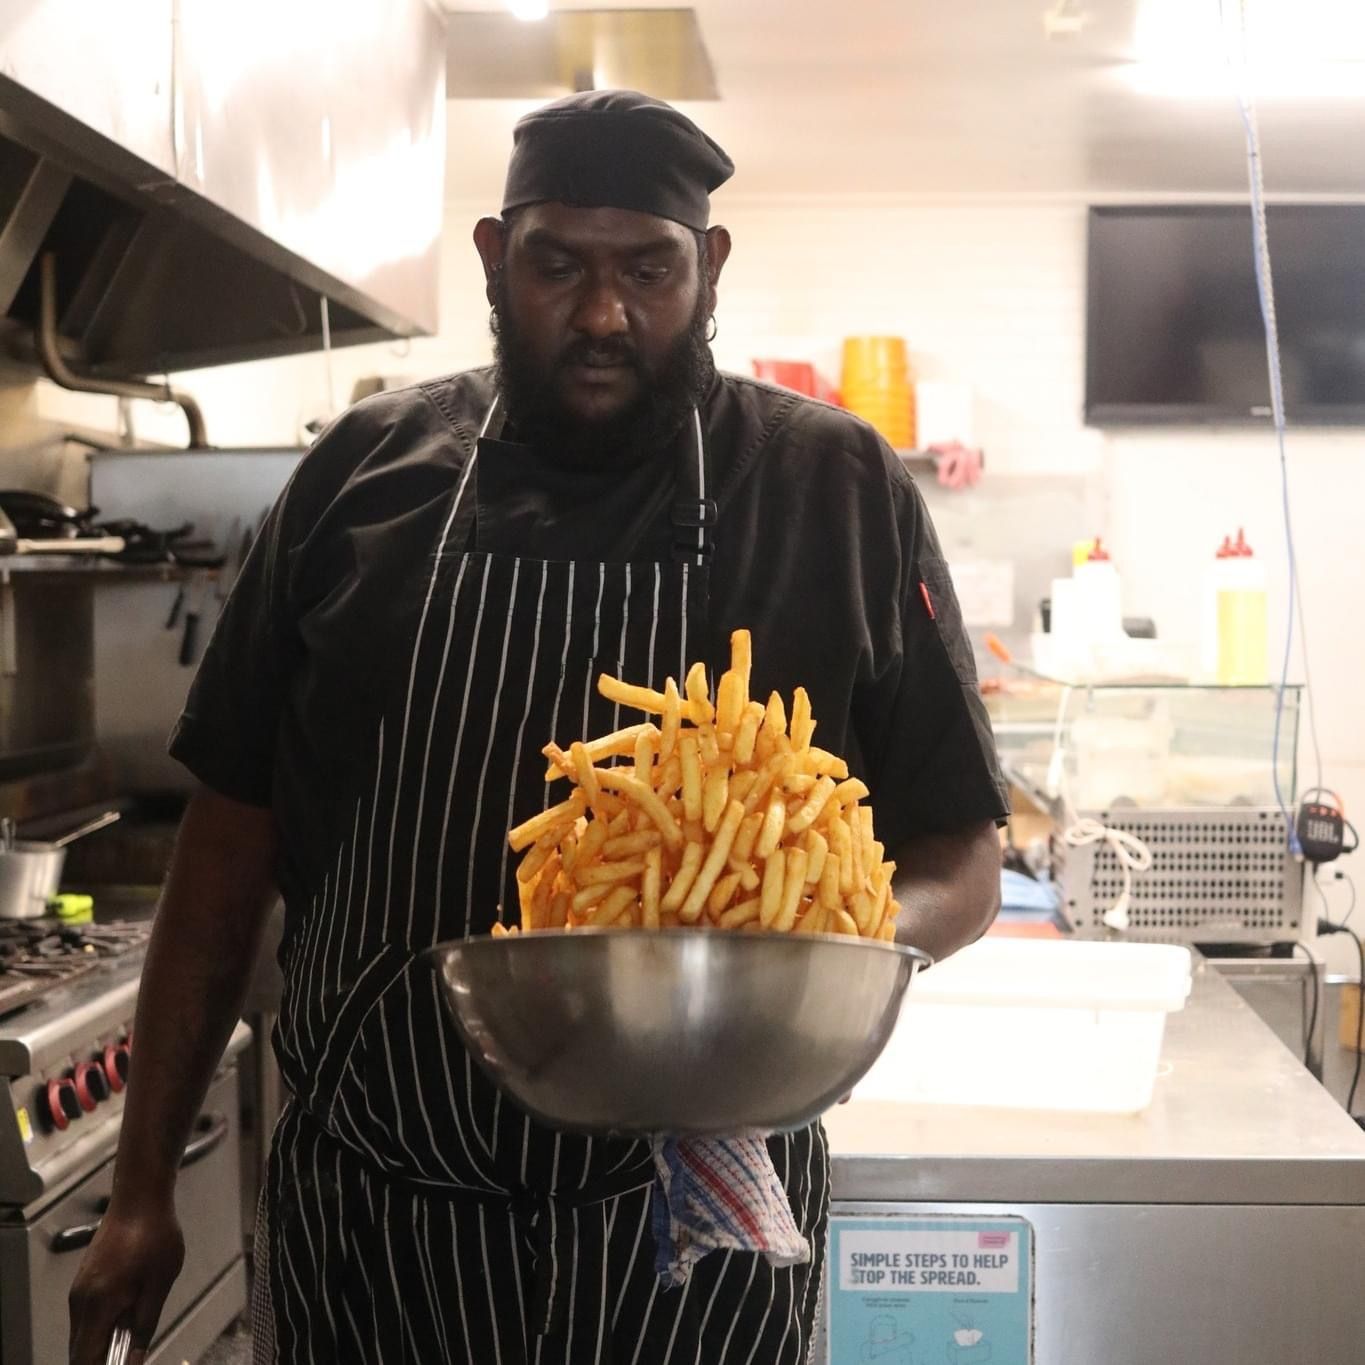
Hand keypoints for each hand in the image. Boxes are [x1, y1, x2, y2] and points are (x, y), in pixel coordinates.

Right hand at [68, 1202, 184, 1364]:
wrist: (139, 1198)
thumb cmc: (154, 1235)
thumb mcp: (159, 1283)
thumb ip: (145, 1325)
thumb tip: (136, 1359)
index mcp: (98, 1305)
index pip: (86, 1359)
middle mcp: (80, 1301)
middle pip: (79, 1351)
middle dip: (102, 1359)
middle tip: (130, 1353)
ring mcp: (78, 1291)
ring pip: (82, 1334)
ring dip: (102, 1342)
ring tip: (132, 1333)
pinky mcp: (83, 1281)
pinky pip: (85, 1317)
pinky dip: (100, 1326)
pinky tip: (127, 1313)